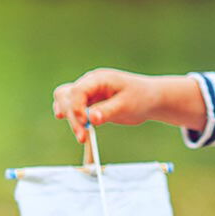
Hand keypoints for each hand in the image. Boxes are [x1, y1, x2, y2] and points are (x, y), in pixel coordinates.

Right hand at [51, 69, 204, 143]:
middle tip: (83, 137)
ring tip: (82, 136)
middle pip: (66, 96)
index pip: (77, 91)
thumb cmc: (141, 97)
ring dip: (68, 118)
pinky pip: (72, 109)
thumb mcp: (126, 105)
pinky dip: (71, 119)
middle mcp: (89, 83)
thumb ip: (107, 111)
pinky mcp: (88, 103)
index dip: (76, 108)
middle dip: (72, 116)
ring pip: (64, 101)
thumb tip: (90, 119)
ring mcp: (87, 92)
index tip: (84, 124)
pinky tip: (78, 129)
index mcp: (98, 79)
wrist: (150, 99)